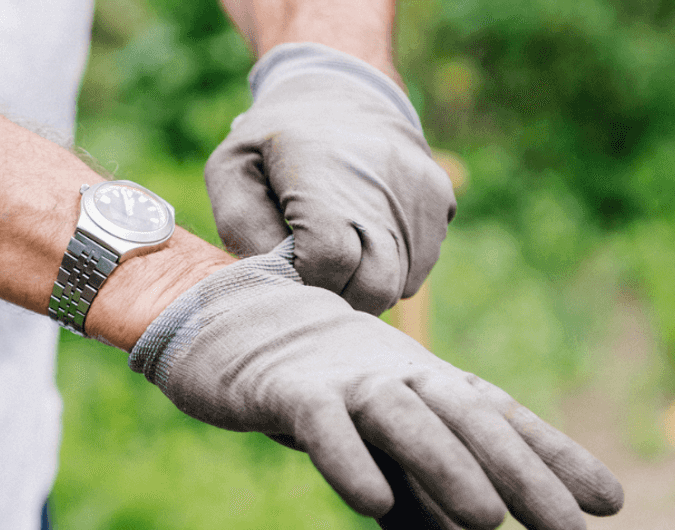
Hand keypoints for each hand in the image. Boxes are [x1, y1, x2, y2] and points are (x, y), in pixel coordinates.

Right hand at [130, 240, 622, 529]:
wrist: (229, 321)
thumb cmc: (316, 388)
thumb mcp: (371, 448)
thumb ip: (410, 501)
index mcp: (425, 384)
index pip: (499, 418)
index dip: (552, 456)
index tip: (609, 502)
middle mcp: (398, 375)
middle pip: (468, 420)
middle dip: (522, 475)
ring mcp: (344, 379)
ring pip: (405, 419)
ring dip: (448, 466)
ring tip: (489, 521)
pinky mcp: (287, 390)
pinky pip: (321, 424)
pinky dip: (346, 458)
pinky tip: (371, 503)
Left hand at [205, 43, 455, 315]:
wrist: (340, 89)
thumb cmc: (274, 140)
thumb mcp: (232, 168)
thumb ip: (242, 227)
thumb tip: (275, 277)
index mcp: (324, 174)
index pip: (329, 263)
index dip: (305, 280)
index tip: (290, 266)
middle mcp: (382, 185)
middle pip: (373, 288)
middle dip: (338, 296)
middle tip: (313, 274)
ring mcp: (420, 195)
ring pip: (399, 286)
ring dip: (365, 285)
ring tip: (338, 251)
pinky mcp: (441, 201)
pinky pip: (419, 268)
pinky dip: (391, 269)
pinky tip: (365, 237)